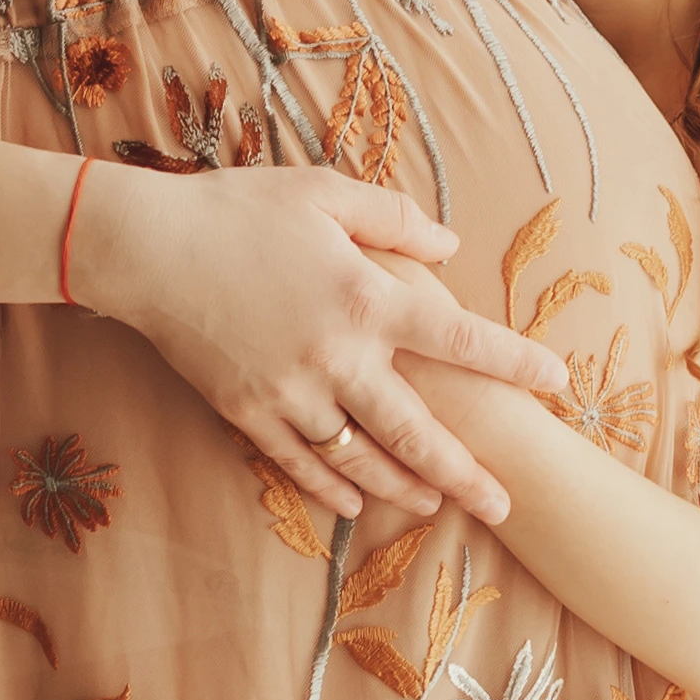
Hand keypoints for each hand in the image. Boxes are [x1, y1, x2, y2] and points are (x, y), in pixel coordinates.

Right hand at [72, 162, 569, 527]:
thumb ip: (396, 220)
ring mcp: (290, 392)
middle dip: (465, 472)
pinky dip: (331, 487)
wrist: (144, 247)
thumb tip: (451, 250)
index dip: (512, 362)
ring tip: (438, 506)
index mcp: (365, 298)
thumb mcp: (324, 193)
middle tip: (506, 504)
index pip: (459, 339)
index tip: (556, 382)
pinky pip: (299, 463)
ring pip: (360, 458)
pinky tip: (357, 504)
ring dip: (404, 487)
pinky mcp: (246, 412)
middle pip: (416, 430)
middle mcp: (337, 356)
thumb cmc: (237, 209)